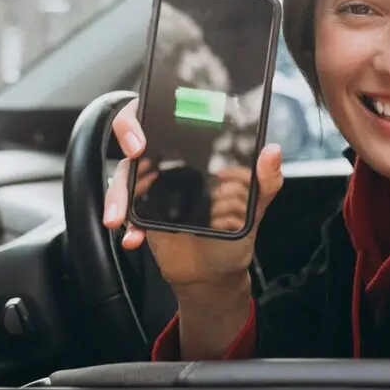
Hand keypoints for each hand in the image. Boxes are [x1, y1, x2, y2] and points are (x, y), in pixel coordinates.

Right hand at [102, 99, 283, 301]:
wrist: (213, 275)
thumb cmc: (233, 235)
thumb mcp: (254, 208)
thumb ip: (266, 181)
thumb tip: (272, 152)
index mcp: (196, 153)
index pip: (168, 116)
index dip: (151, 114)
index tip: (148, 133)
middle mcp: (170, 163)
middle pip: (135, 134)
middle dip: (126, 135)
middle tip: (135, 153)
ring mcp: (150, 186)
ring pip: (123, 175)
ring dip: (118, 193)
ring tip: (121, 216)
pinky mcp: (139, 211)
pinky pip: (124, 209)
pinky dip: (126, 223)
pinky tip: (133, 237)